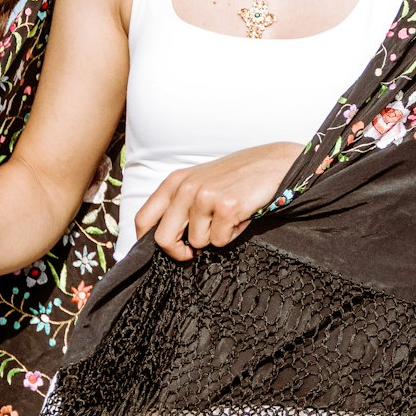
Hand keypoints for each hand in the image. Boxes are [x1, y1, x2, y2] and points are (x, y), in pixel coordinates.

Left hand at [134, 141, 303, 262]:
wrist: (273, 164)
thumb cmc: (235, 178)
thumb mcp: (199, 183)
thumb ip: (179, 205)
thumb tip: (162, 239)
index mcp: (174, 182)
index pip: (143, 219)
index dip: (147, 242)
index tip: (167, 249)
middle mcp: (185, 188)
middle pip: (163, 239)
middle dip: (179, 251)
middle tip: (194, 252)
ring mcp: (205, 196)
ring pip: (197, 242)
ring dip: (215, 237)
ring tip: (228, 218)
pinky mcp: (226, 207)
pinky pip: (220, 241)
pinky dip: (232, 235)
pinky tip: (240, 216)